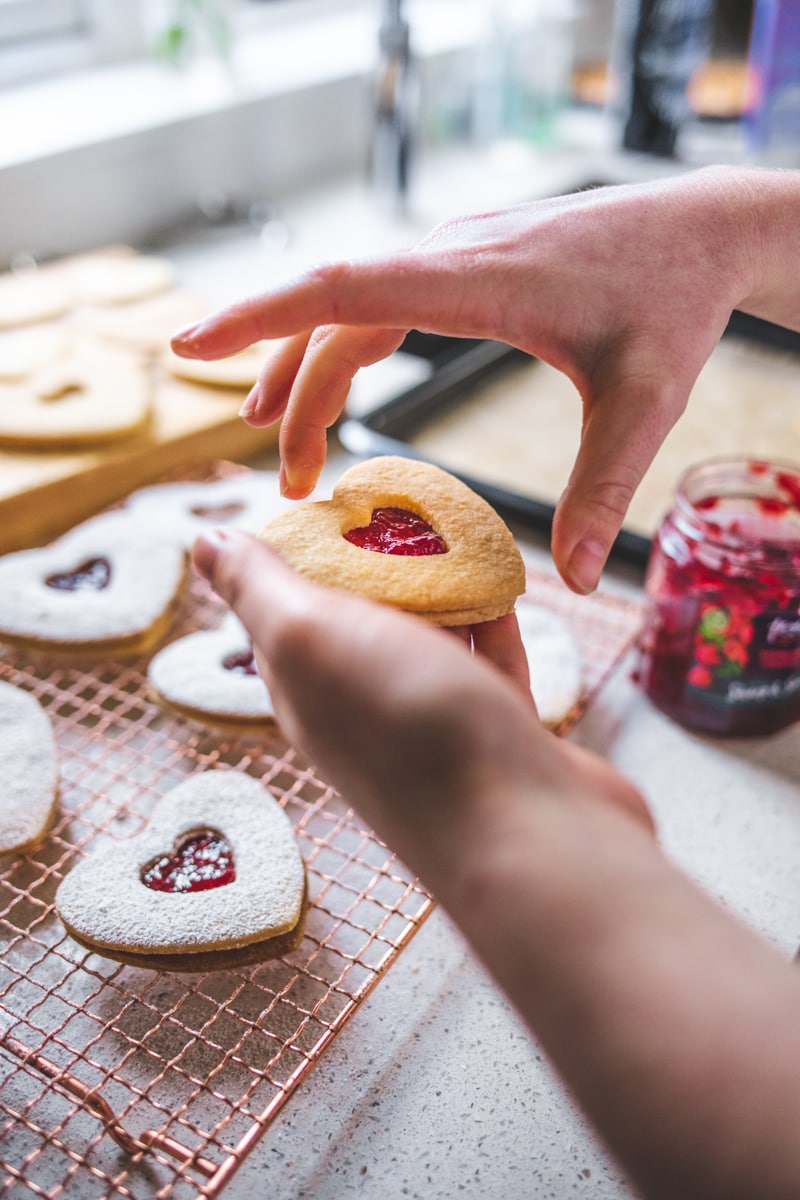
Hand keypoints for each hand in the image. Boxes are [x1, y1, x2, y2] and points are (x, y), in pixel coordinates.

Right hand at [173, 166, 760, 592]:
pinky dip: (345, 346)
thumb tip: (574, 584)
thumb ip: (601, 489)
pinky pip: (381, 301)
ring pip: (351, 309)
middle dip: (293, 397)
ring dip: (307, 369)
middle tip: (279, 481)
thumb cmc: (674, 304)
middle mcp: (451, 257)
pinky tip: (333, 381)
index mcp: (480, 280)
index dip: (258, 318)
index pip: (341, 293)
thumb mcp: (645, 401)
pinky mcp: (465, 263)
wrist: (703, 231)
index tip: (188, 345)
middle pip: (333, 320)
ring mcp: (455, 254)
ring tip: (276, 438)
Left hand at [191, 529, 799, 1199]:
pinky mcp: (498, 738)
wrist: (531, 836)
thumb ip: (259, 589)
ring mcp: (433, 729)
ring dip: (442, 588)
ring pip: (430, 639)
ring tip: (461, 531)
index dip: (302, 549)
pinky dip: (494, 624)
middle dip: (379, 560)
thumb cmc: (412, 729)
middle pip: (361, 619)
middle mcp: (362, 714)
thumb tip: (205, 544)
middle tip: (408, 501)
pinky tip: (505, 589)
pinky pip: (489, 666)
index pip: (285, 609)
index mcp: (305, 692)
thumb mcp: (310, 638)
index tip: (335, 494)